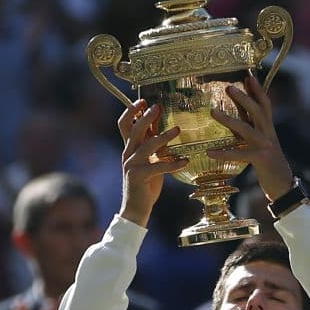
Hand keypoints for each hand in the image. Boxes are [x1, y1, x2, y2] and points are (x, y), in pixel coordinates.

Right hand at [117, 99, 187, 226]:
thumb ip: (153, 145)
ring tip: (178, 130)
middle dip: (146, 116)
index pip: (124, 124)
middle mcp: (128, 154)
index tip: (143, 100)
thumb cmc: (146, 183)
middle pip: (134, 129)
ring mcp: (132, 165)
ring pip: (147, 145)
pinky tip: (185, 161)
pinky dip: (173, 163)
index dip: (131, 111)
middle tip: (158, 107)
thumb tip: (161, 126)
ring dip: (163, 136)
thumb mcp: (150, 160)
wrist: (136, 208)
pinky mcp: (139, 177)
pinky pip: (158, 167)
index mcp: (129, 148)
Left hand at [206, 76, 292, 200]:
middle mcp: (269, 134)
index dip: (258, 90)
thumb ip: (250, 127)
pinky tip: (210, 152)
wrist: (283, 185)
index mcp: (268, 128)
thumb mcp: (259, 142)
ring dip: (229, 119)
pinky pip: (241, 154)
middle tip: (229, 87)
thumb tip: (239, 111)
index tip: (248, 76)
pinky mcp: (261, 160)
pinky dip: (225, 153)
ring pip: (247, 129)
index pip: (265, 105)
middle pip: (258, 111)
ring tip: (212, 112)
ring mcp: (266, 146)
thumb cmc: (268, 162)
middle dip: (244, 98)